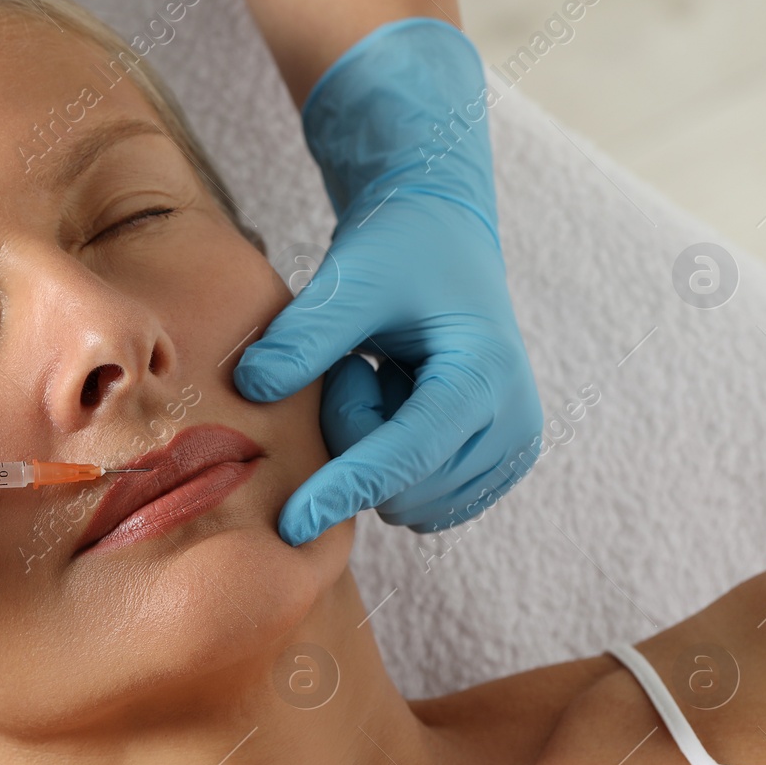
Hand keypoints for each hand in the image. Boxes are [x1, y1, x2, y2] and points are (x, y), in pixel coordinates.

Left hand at [234, 17, 542, 542]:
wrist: (444, 241)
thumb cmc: (399, 252)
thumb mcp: (350, 280)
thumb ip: (303, 335)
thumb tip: (251, 391)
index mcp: (486, 374)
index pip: (408, 454)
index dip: (345, 488)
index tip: (291, 523)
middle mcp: (513, 425)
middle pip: (399, 484)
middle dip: (354, 436)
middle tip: (353, 366)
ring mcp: (508, 453)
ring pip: (403, 500)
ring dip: (371, 450)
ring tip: (382, 379)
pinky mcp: (491, 470)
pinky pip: (415, 501)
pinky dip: (389, 463)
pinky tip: (396, 405)